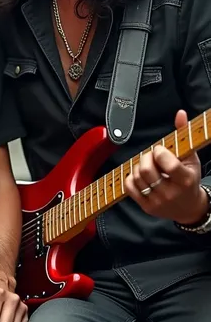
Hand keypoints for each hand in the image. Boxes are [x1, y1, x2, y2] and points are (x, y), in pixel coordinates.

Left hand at [125, 109, 205, 224]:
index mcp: (185, 180)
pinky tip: (140, 175)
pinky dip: (131, 177)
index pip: (168, 165)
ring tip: (148, 165)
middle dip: (147, 157)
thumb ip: (184, 134)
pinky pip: (129, 187)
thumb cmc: (190, 179)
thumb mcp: (191, 158)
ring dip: (139, 166)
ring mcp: (157, 201)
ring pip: (137, 177)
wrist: (189, 208)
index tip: (160, 150)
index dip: (160, 152)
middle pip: (148, 170)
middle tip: (152, 156)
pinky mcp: (146, 207)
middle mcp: (171, 193)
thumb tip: (180, 114)